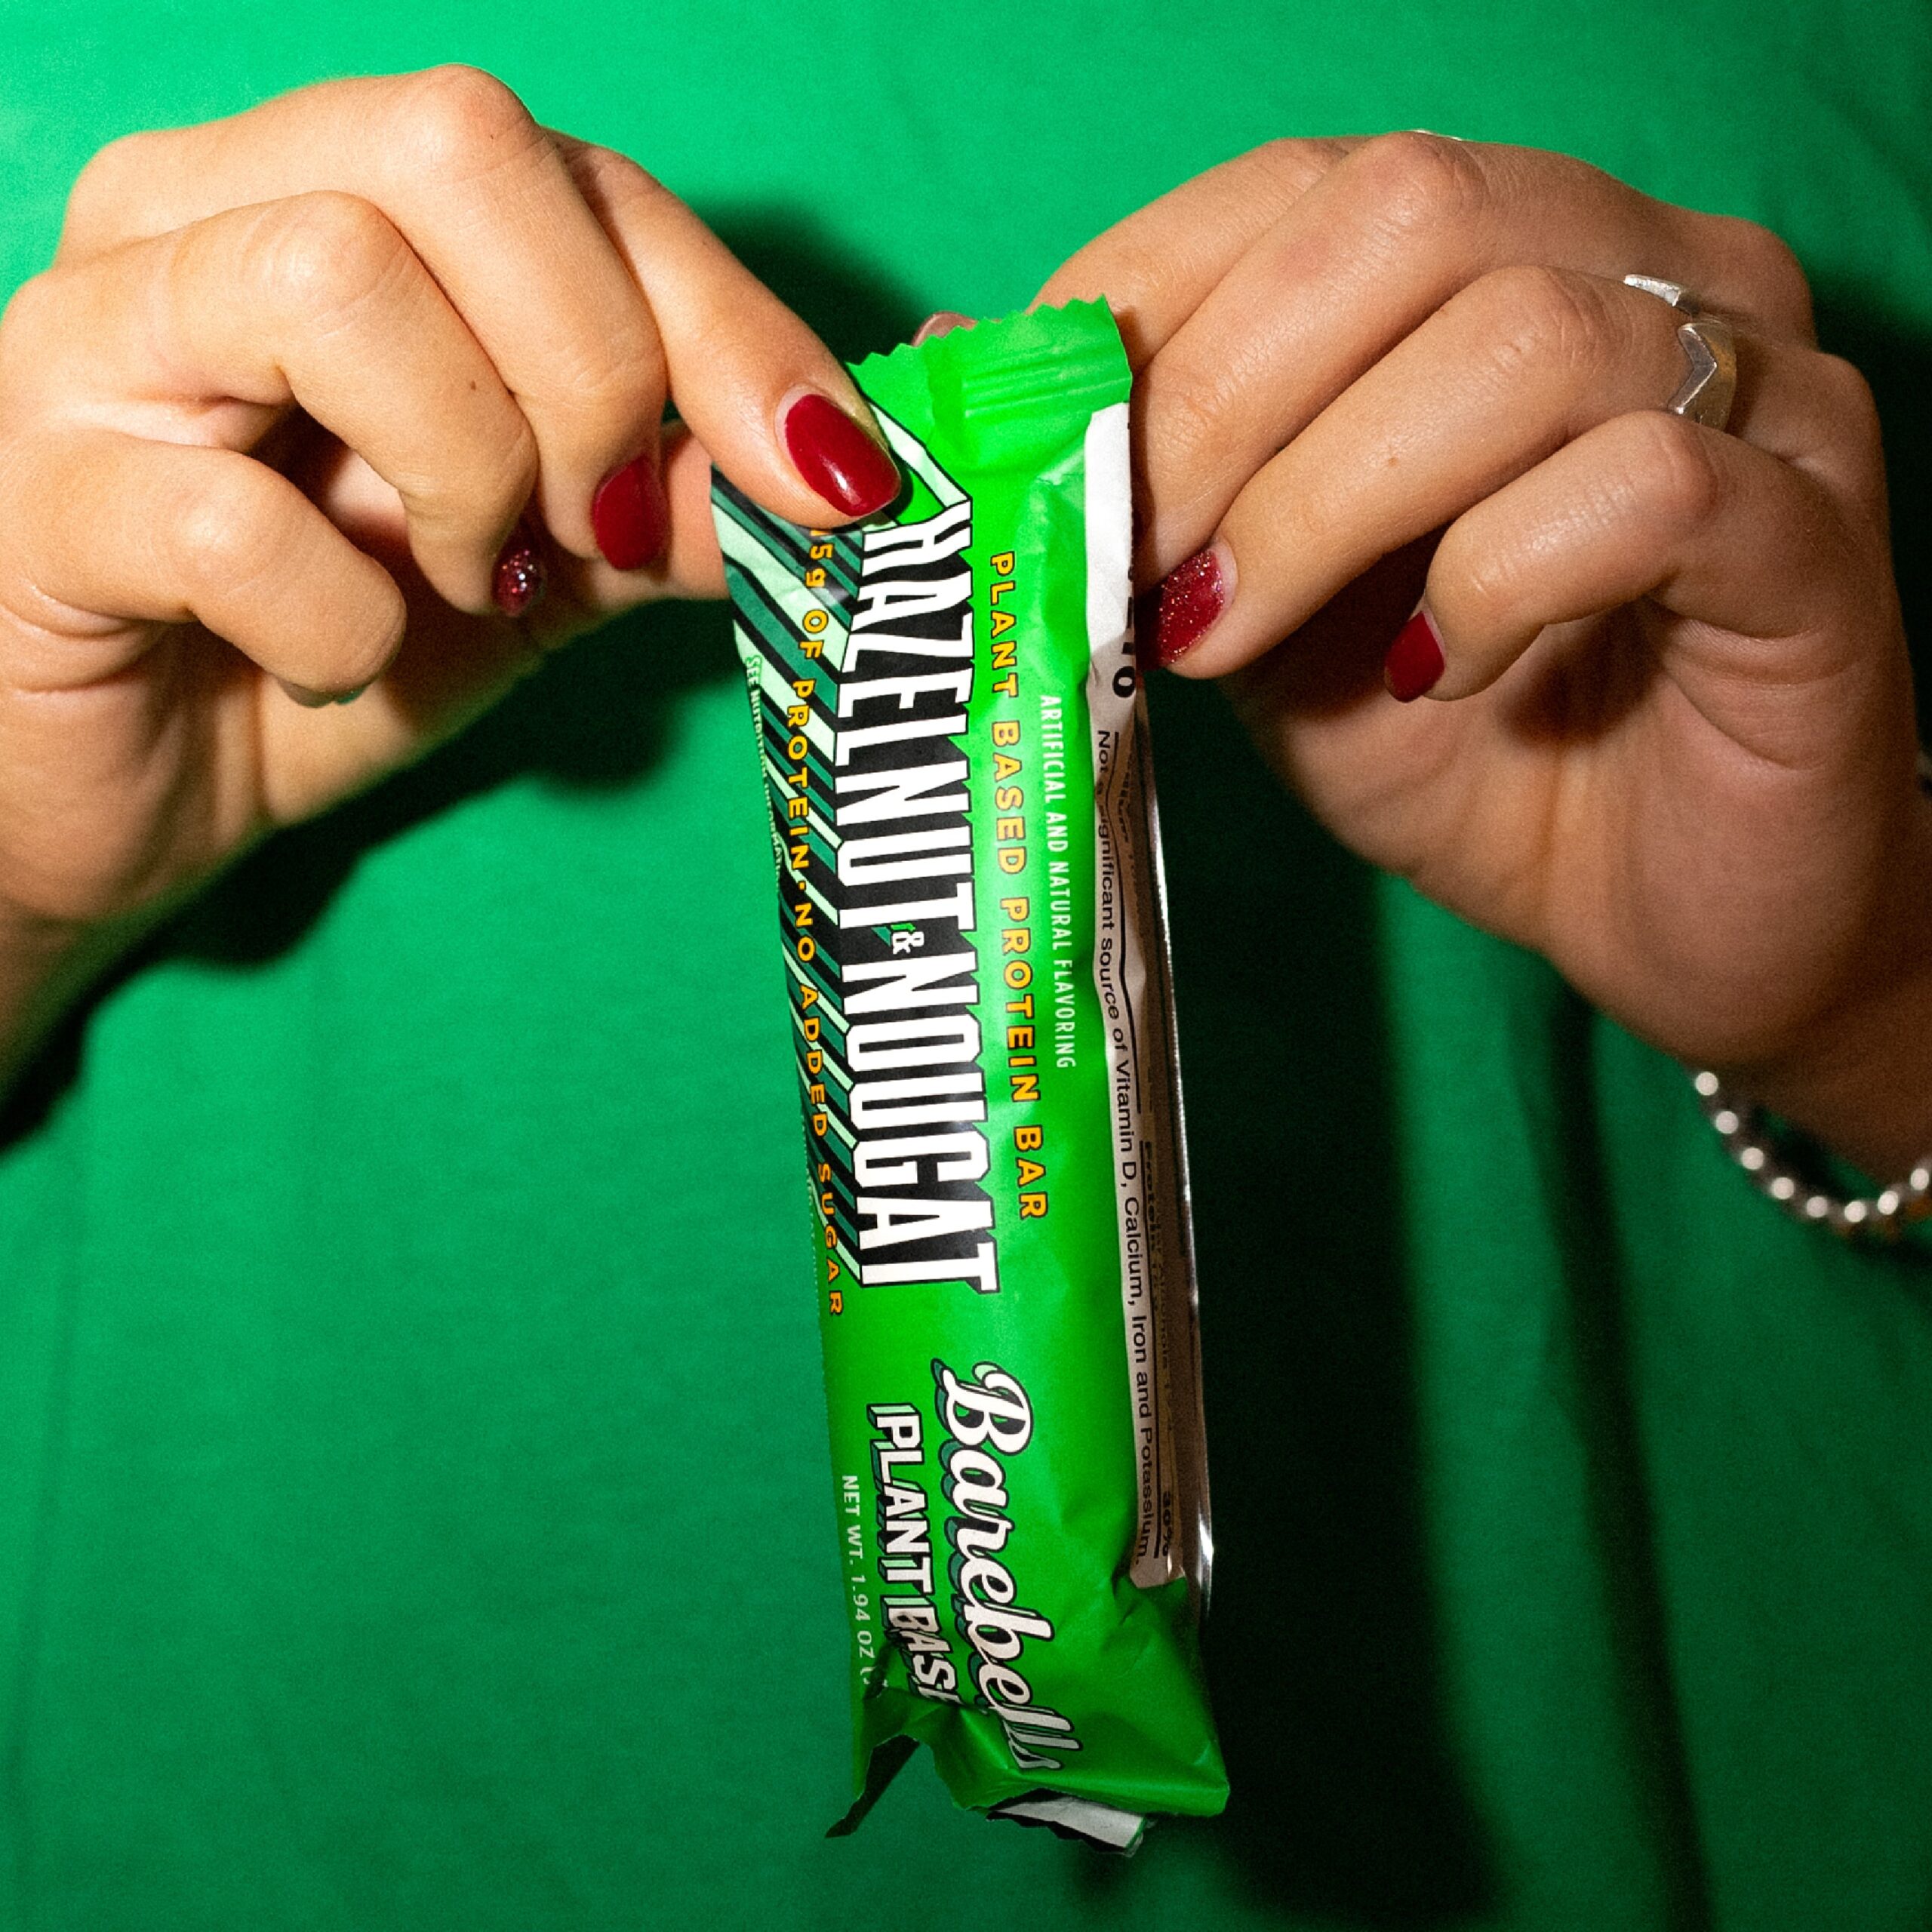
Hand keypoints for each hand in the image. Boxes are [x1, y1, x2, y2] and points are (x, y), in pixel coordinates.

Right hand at [0, 66, 899, 1066]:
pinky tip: (336, 664)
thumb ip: (679, 499)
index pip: (577, 176)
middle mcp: (207, 212)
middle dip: (590, 369)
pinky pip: (224, 515)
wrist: (137, 787)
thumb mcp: (548, 565)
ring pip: (337, 277)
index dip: (729, 323)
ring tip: (451, 581)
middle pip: (457, 146)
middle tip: (586, 530)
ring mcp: (98, 335)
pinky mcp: (40, 492)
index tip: (828, 479)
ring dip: (462, 474)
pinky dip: (337, 622)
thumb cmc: (335, 642)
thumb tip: (855, 471)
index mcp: (342, 195)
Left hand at [1037, 134, 1931, 1176]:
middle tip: (1147, 562)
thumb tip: (956, 353)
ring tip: (1244, 633)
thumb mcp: (1269, 622)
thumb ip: (1157, 498)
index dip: (1151, 296)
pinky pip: (1648, 492)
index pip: (1310, 187)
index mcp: (1504, 262)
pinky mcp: (1814, 543)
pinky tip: (1441, 675)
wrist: (1662, 907)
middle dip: (1223, 399)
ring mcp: (1758, 396)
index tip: (1051, 444)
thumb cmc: (1465, 752)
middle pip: (1410, 216)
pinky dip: (1496, 581)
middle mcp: (1646, 281)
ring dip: (1326, 501)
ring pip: (1523, 344)